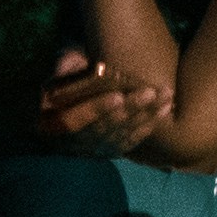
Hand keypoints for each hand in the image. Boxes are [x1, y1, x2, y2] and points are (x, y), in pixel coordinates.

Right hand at [32, 47, 166, 148]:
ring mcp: (91, 150)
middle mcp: (71, 143)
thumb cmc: (60, 82)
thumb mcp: (58, 69)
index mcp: (50, 123)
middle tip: (152, 92)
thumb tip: (66, 68)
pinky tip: (164, 111)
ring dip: (145, 117)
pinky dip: (148, 127)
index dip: (96, 110)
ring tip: (165, 97)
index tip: (118, 96)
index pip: (74, 121)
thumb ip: (65, 65)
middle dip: (130, 110)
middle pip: (104, 129)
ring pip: (121, 136)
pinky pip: (130, 142)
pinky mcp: (108, 151)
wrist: (59, 111)